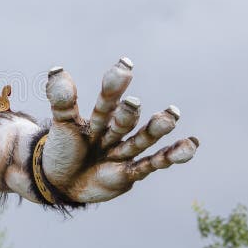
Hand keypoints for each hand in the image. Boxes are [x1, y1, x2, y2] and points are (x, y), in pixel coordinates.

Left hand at [43, 58, 198, 202]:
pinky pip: (151, 164)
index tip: (124, 65)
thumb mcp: (61, 125)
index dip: (114, 86)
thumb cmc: (62, 150)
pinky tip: (190, 146)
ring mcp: (124, 153)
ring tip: (171, 115)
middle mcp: (115, 133)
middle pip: (124, 121)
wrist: (62, 182)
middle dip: (128, 113)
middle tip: (133, 103)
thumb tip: (57, 70)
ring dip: (155, 129)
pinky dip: (170, 157)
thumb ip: (62, 101)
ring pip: (141, 140)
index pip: (107, 101)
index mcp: (98, 120)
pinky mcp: (130, 174)